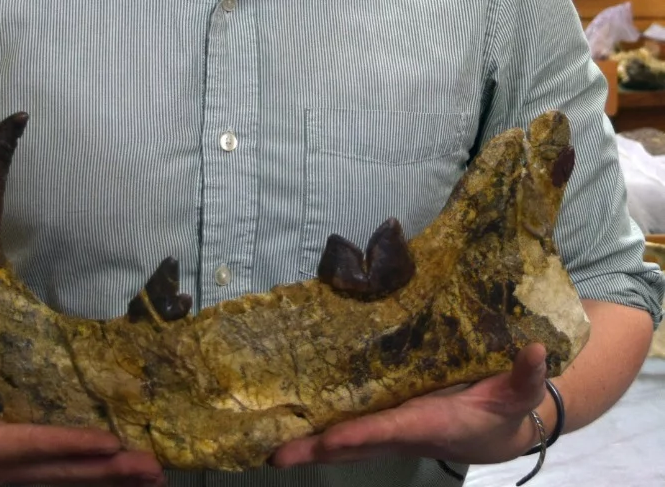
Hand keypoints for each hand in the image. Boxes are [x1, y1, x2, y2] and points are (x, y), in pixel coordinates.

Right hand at [0, 346, 165, 485]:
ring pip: (64, 477)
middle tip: (152, 467)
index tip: (109, 442)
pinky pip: (57, 470)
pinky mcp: (13, 462)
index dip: (69, 445)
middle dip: (106, 470)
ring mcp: (6, 468)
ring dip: (108, 477)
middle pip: (58, 472)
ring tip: (154, 474)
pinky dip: (91, 470)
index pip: (29, 446)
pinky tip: (121, 468)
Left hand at [271, 344, 547, 468]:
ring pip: (346, 442)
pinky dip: (323, 435)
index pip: (389, 431)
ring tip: (270, 447)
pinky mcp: (387, 427)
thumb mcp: (518, 392)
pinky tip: (295, 430)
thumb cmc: (503, 409)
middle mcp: (404, 434)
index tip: (329, 441)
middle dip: (316, 450)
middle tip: (274, 454)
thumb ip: (525, 376)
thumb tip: (535, 350)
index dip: (360, 436)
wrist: (502, 432)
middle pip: (354, 445)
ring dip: (310, 446)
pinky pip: (350, 433)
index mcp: (430, 423)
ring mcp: (392, 434)